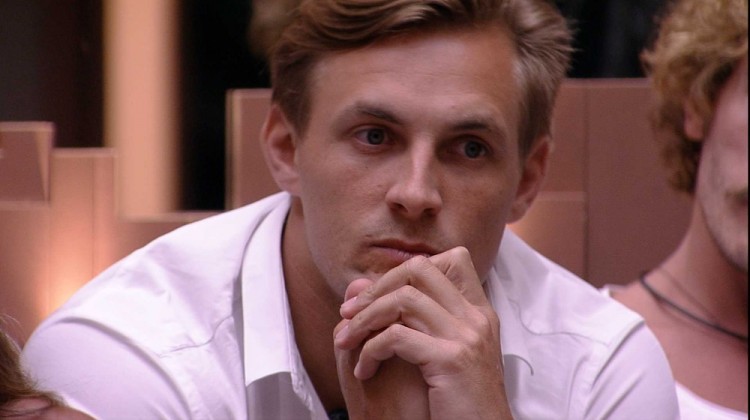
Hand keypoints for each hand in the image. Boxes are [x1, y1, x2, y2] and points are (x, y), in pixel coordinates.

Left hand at [334, 247, 511, 418]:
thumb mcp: (444, 354)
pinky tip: (364, 371)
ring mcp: (466, 336)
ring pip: (402, 299)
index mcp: (479, 313)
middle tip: (350, 312)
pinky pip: (396, 337)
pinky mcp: (451, 360)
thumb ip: (415, 320)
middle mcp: (476, 318)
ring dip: (364, 319)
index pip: (452, 259)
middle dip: (377, 287)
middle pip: (420, 269)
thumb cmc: (458, 402)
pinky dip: (370, 350)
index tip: (381, 296)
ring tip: (347, 342)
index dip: (409, 270)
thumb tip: (361, 284)